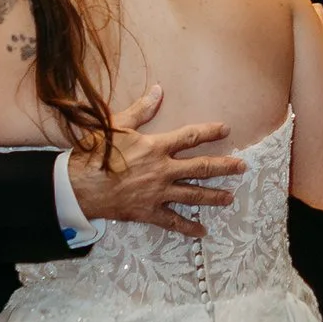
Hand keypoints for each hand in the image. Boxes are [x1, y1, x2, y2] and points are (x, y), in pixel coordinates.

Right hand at [69, 88, 243, 240]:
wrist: (81, 186)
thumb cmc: (96, 154)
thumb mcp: (117, 125)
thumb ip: (141, 110)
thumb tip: (158, 91)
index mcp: (156, 147)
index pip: (190, 137)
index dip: (209, 132)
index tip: (225, 129)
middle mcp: (163, 170)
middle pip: (201, 168)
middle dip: (224, 167)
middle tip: (242, 167)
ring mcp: (158, 193)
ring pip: (194, 195)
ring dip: (214, 196)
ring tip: (230, 197)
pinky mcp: (149, 212)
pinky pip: (173, 221)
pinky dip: (188, 227)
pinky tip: (202, 231)